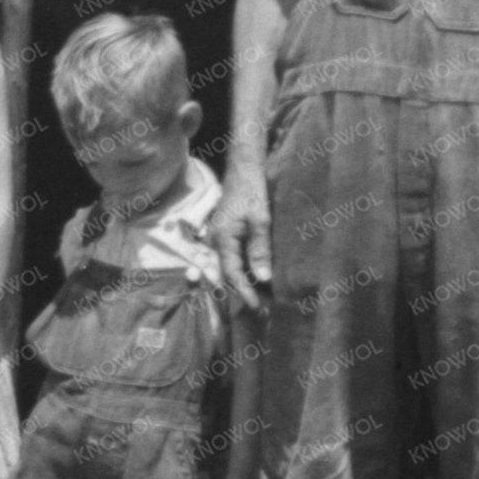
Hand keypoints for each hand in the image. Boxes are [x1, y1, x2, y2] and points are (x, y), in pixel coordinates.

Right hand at [211, 166, 272, 311]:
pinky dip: (243, 268)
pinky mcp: (224, 234)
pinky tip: (255, 275)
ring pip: (229, 266)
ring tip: (262, 296)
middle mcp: (215, 240)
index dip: (244, 291)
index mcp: (222, 239)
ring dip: (243, 281)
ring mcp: (218, 237)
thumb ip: (260, 250)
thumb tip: (262, 278)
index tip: (256, 306)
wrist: (243, 170)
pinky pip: (231, 257)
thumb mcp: (261, 221)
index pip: (232, 273)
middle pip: (227, 273)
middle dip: (243, 291)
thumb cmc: (252, 192)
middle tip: (262, 308)